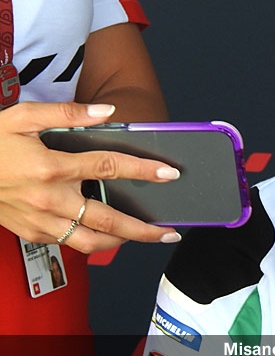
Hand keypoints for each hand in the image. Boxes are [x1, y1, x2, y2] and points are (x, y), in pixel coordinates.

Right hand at [0, 101, 181, 252]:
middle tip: (169, 231)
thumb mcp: (24, 116)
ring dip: (123, 242)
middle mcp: (49, 200)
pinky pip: (69, 242)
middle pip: (108, 221)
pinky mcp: (32, 233)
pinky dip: (93, 240)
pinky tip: (110, 232)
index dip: (143, 170)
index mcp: (51, 168)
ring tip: (146, 237)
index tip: (169, 173)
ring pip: (90, 242)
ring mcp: (40, 221)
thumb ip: (69, 113)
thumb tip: (107, 112)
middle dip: (144, 229)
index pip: (109, 168)